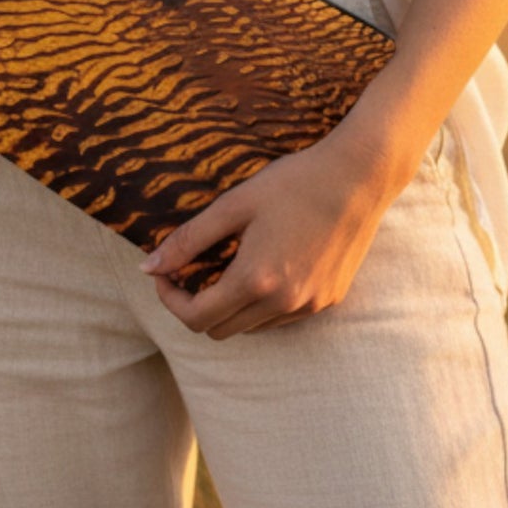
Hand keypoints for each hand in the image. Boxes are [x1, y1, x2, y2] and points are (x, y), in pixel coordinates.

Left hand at [136, 126, 408, 339]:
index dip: (170, 299)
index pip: (196, 319)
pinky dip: (261, 303)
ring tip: (227, 262)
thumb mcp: (235, 204)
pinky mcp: (328, 300)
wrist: (359, 176)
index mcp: (256, 280)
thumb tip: (148, 267)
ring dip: (229, 306)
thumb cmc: (294, 182)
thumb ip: (189, 239)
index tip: (163, 271)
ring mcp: (309, 306)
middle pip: (219, 330)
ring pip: (250, 327)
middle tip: (188, 268)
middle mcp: (284, 304)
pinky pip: (280, 318)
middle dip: (195, 305)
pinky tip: (264, 265)